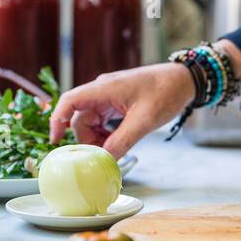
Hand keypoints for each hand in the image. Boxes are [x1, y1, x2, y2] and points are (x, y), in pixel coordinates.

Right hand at [49, 62, 194, 158]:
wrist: (185, 80)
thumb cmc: (166, 92)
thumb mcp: (144, 121)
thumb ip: (122, 141)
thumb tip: (104, 161)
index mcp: (104, 89)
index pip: (70, 101)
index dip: (57, 120)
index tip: (56, 141)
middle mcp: (102, 91)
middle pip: (80, 118)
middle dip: (87, 139)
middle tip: (103, 156)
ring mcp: (109, 96)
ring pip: (91, 122)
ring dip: (98, 139)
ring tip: (113, 151)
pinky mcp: (117, 102)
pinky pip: (103, 121)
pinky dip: (106, 134)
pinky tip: (118, 143)